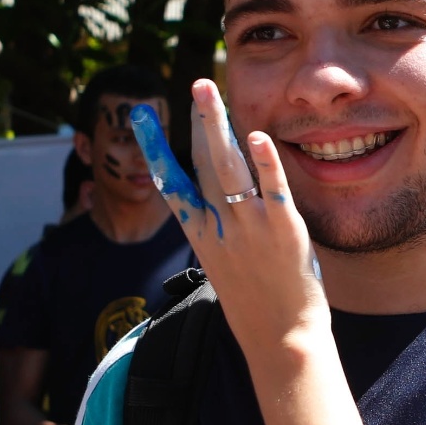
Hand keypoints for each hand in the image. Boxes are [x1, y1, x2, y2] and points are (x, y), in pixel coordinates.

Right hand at [130, 79, 327, 356]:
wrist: (281, 340)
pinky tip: (259, 137)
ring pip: (229, 169)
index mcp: (202, 236)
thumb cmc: (258, 304)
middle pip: (203, 165)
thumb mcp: (226, 266)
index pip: (173, 183)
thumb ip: (220, 231)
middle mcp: (220, 227)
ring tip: (212, 92)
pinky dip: (265, 164)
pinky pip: (271, 191)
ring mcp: (250, 228)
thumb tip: (215, 204)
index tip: (142, 118)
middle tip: (196, 84)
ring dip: (219, 127)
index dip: (156, 147)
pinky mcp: (283, 232)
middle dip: (199, 121)